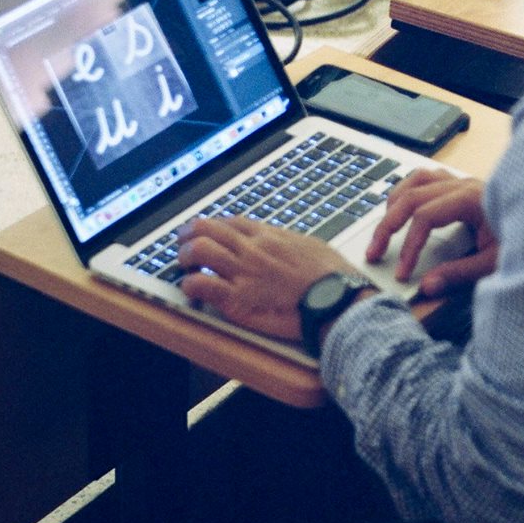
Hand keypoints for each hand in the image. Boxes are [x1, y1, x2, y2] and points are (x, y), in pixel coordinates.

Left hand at [174, 216, 356, 342]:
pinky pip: (201, 286)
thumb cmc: (332, 277)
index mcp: (269, 236)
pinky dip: (190, 286)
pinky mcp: (238, 300)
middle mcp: (251, 249)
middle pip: (205, 228)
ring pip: (198, 250)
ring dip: (184, 257)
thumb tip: (283, 243)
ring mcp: (243, 273)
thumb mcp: (310, 246)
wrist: (339, 300)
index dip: (212, 227)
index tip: (207, 234)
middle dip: (188, 235)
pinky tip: (192, 290)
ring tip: (185, 267)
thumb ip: (288, 242)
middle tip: (183, 245)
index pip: (229, 222)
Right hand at [365, 169, 496, 294]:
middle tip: (374, 252)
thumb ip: (460, 274)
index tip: (402, 272)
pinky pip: (427, 178)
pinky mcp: (464, 186)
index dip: (409, 245)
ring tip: (382, 228)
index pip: (425, 216)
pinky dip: (409, 190)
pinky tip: (402, 207)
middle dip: (389, 225)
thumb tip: (427, 286)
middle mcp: (464, 185)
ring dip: (394, 202)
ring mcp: (463, 182)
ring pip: (416, 180)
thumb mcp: (496, 263)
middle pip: (412, 196)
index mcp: (472, 199)